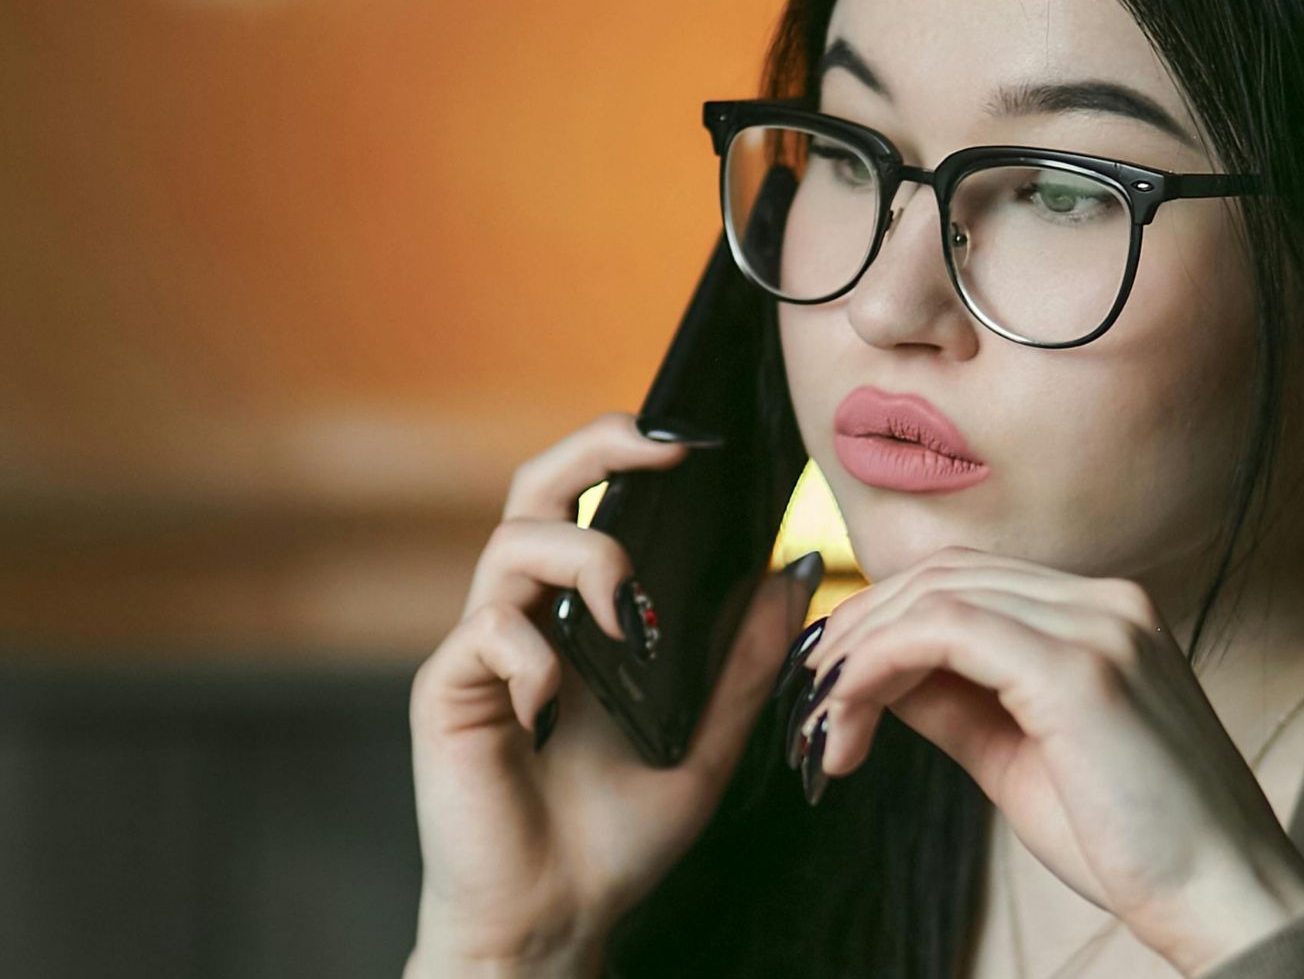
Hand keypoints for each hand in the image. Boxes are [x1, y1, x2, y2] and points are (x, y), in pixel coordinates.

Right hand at [405, 412, 821, 976]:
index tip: (701, 447)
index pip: (595, 504)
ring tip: (628, 619)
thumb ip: (744, 660)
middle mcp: (529, 616)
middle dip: (596, 449)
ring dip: (585, 560)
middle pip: (538, 488)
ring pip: (514, 543)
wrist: (556, 920)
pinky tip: (557, 707)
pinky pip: (484, 632)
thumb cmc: (617, 836)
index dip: (632, 457)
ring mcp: (485, 650)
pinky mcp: (449, 693)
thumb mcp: (708, 741)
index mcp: (584, 616)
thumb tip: (791, 571)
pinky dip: (533, 655)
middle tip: (663, 452)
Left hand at [788, 545, 1303, 976]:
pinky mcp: (1080, 669)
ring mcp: (1099, 626)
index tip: (832, 683)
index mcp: (1105, 615)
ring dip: (859, 654)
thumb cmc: (1138, 844)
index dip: (884, 621)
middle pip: (942, 577)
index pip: (966, 582)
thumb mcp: (1023, 758)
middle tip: (809, 704)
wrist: (1229, 899)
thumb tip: (878, 677)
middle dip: (858, 633)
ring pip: (935, 596)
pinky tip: (851, 715)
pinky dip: (880, 665)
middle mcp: (1106, 601)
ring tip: (824, 725)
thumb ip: (956, 704)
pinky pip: (945, 631)